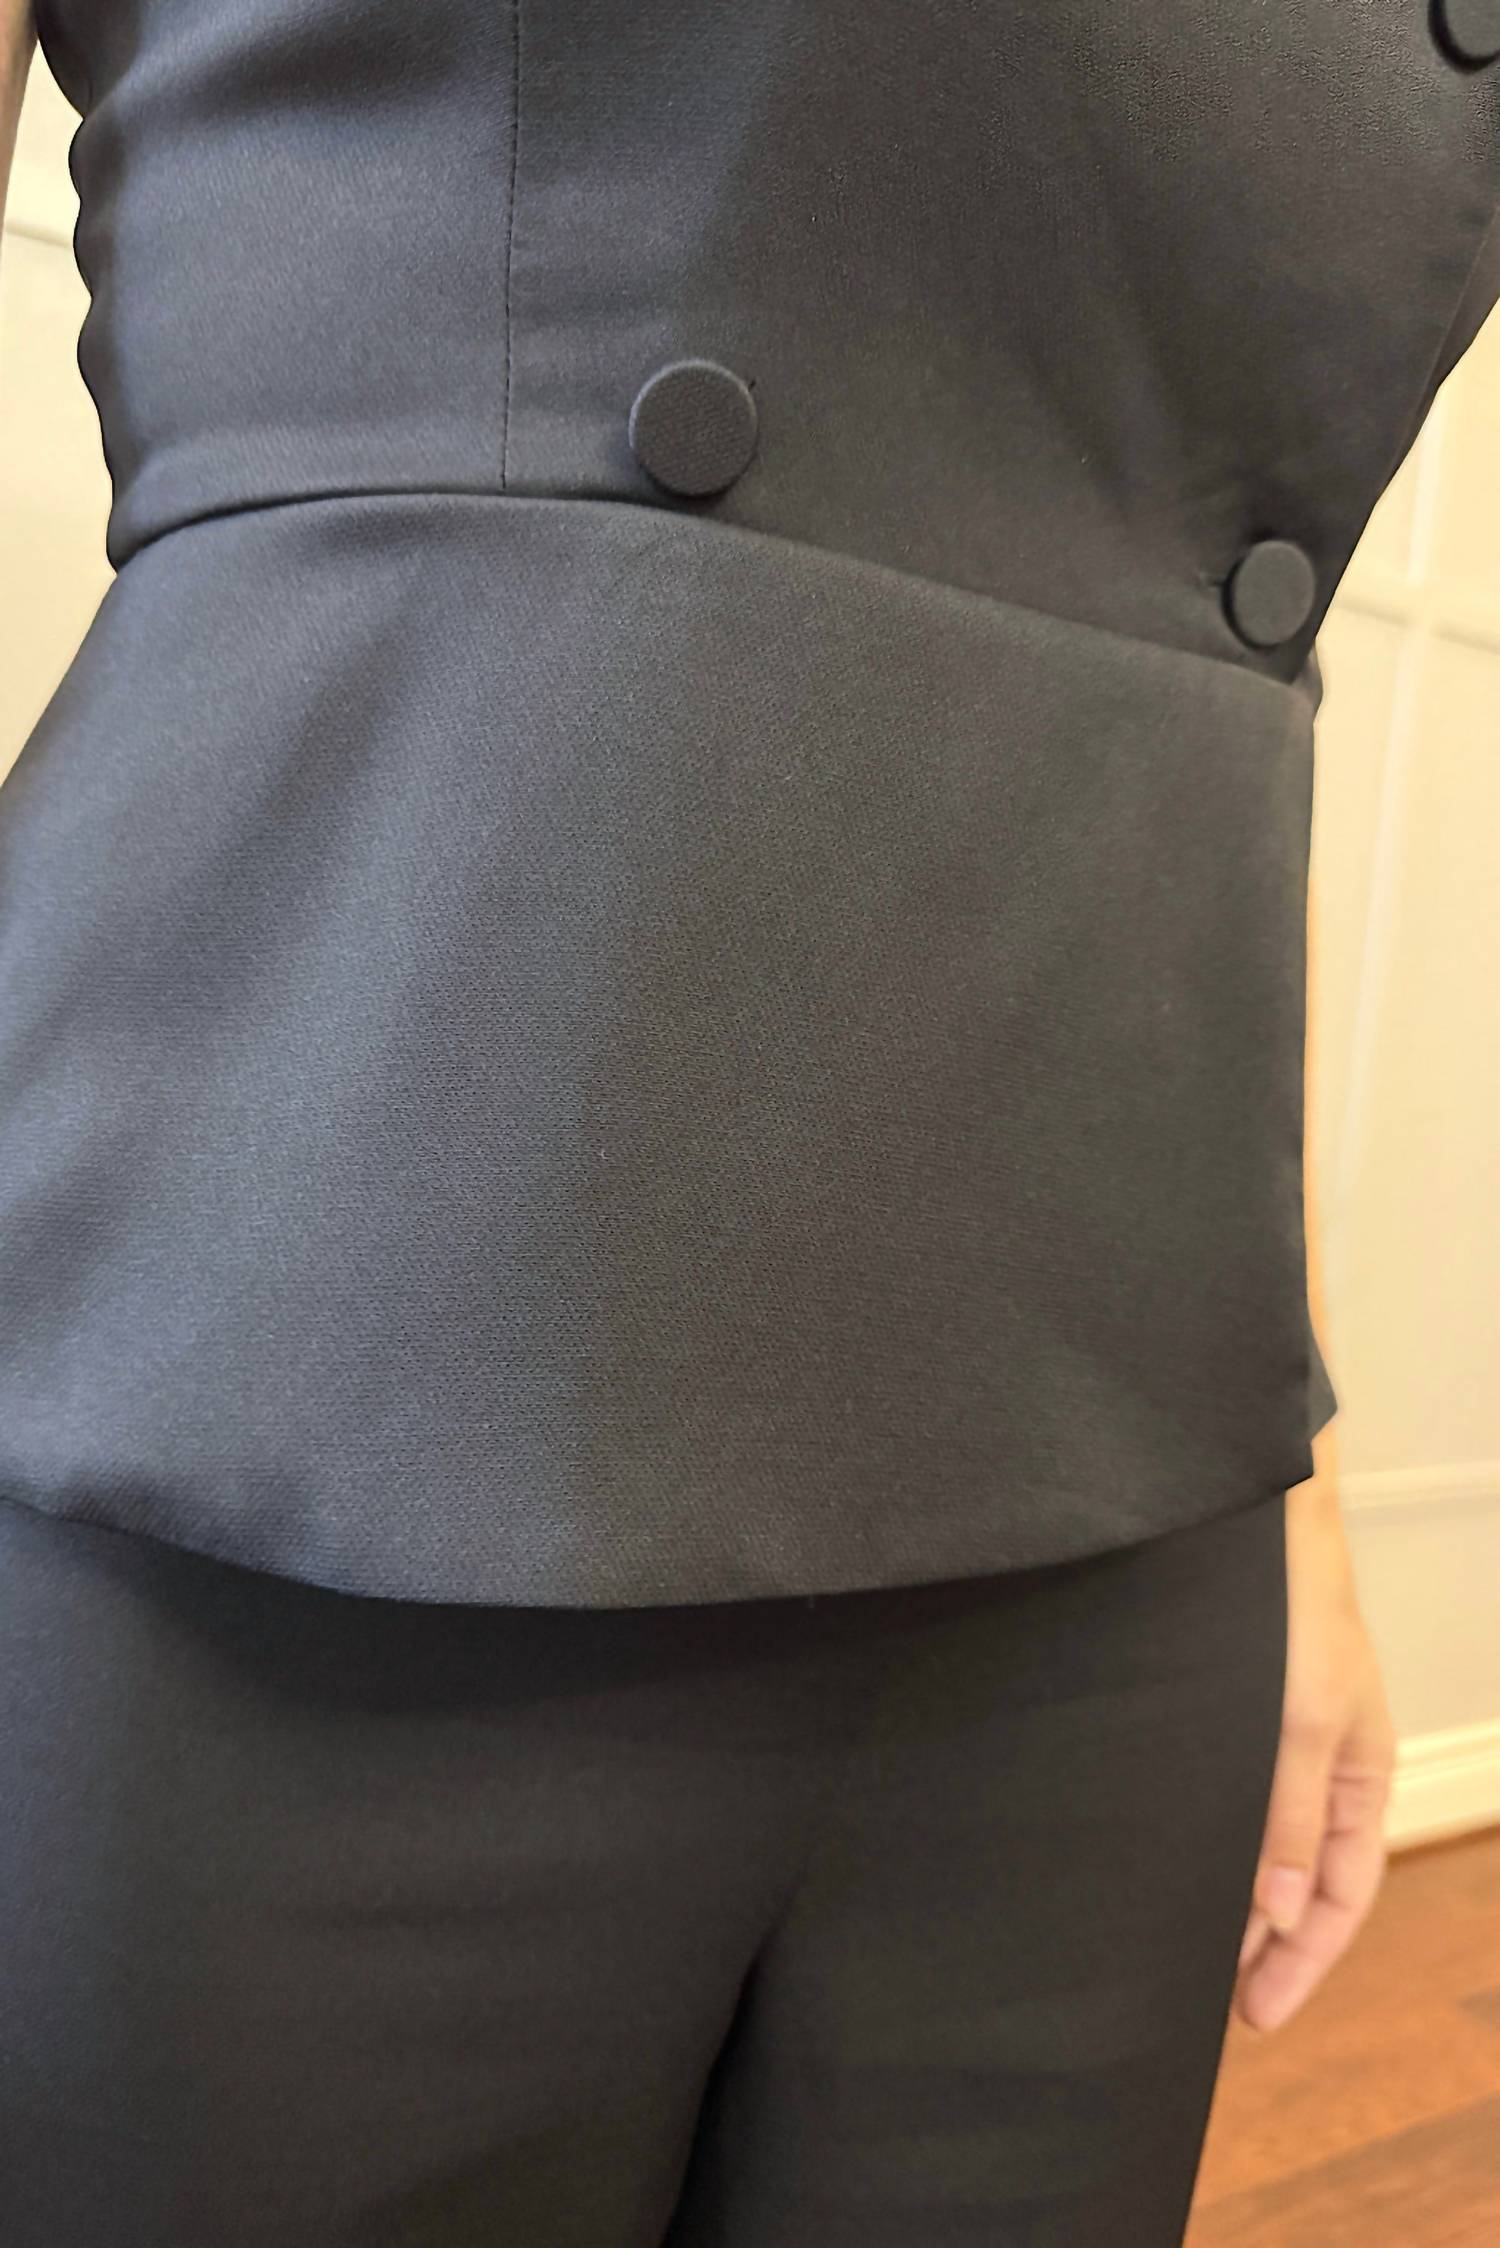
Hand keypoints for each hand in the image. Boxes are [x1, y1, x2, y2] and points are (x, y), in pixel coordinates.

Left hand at [1233, 1475, 1397, 2033]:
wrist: (1255, 1520)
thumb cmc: (1294, 1611)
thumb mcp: (1298, 1720)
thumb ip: (1289, 1816)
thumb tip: (1284, 1912)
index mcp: (1360, 1777)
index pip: (1343, 1896)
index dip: (1301, 1960)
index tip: (1253, 2014)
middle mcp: (1320, 1768)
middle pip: (1299, 1882)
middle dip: (1260, 1943)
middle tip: (1202, 2000)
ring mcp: (1275, 1741)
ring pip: (1255, 1845)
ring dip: (1227, 1897)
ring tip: (1178, 1951)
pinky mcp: (1230, 1716)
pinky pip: (1224, 1802)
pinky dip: (1203, 1842)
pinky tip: (1165, 1865)